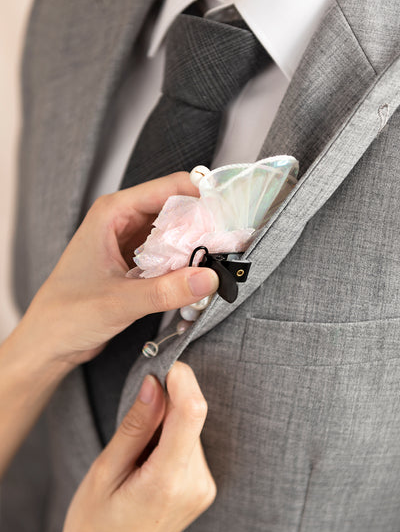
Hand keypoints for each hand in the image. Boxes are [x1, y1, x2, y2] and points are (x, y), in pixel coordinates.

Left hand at [18, 172, 218, 366]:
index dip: (201, 196)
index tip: (229, 213)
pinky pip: (169, 256)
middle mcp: (123, 221)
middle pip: (176, 209)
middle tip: (231, 242)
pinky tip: (199, 277)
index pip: (168, 188)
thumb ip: (164, 290)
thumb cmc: (66, 314)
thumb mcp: (119, 301)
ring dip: (196, 246)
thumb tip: (208, 277)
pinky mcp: (137, 265)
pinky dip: (185, 264)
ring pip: (175, 234)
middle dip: (204, 223)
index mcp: (113, 212)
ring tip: (222, 259)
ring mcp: (130, 243)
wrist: (49, 342)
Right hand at [61, 361, 215, 531]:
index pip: (192, 412)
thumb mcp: (105, 471)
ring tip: (138, 449)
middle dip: (168, 401)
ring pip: (192, 428)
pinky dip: (172, 437)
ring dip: (168, 421)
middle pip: (192, 417)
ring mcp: (203, 487)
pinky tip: (150, 458)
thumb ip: (136, 425)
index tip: (162, 364)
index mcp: (168, 480)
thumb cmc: (95, 525)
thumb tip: (155, 382)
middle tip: (137, 410)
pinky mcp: (203, 487)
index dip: (182, 379)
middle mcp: (195, 483)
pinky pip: (191, 444)